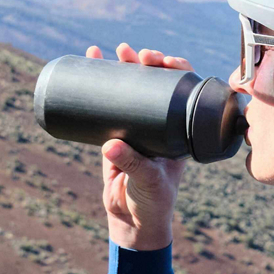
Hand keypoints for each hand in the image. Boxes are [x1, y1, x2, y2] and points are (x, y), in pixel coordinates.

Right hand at [88, 42, 191, 250]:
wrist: (134, 221)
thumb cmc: (153, 202)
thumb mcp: (148, 180)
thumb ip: (131, 164)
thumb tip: (109, 145)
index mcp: (181, 128)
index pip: (183, 89)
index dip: (174, 69)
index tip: (159, 60)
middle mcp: (162, 122)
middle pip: (156, 81)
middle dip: (143, 62)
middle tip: (130, 53)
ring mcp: (138, 126)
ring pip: (131, 88)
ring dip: (120, 67)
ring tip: (105, 51)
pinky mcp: (114, 134)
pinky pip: (108, 104)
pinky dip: (98, 84)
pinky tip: (90, 64)